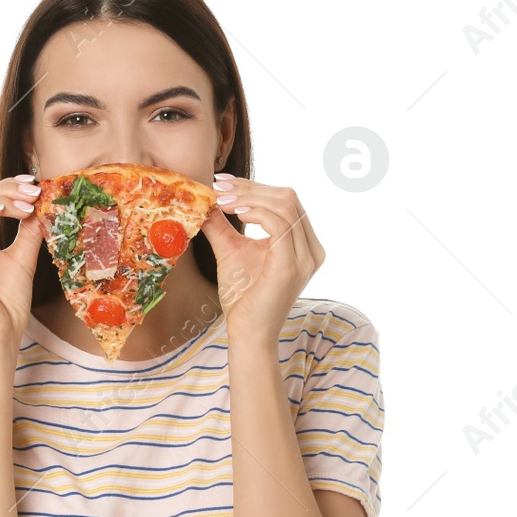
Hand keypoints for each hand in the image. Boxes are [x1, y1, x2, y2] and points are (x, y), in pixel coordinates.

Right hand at [0, 174, 43, 349]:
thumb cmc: (6, 308)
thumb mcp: (22, 261)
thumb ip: (27, 233)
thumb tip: (39, 206)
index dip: (5, 189)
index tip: (34, 186)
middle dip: (4, 188)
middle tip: (34, 189)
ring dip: (0, 198)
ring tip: (28, 202)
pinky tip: (7, 211)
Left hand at [198, 174, 324, 344]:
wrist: (248, 334)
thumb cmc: (243, 297)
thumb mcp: (231, 250)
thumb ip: (222, 225)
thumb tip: (205, 199)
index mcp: (304, 244)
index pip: (286, 200)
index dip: (254, 186)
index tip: (223, 182)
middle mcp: (312, 249)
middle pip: (288, 197)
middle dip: (251, 187)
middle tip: (219, 186)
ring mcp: (306, 258)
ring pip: (286, 205)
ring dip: (250, 197)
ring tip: (221, 199)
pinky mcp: (292, 266)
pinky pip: (281, 224)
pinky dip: (257, 212)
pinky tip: (235, 213)